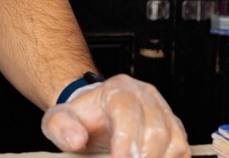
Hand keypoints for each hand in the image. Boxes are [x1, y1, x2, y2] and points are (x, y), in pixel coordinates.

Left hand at [41, 74, 189, 156]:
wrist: (94, 118)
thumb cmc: (79, 119)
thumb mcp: (58, 120)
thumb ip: (62, 128)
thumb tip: (76, 140)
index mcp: (117, 89)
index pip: (126, 111)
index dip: (125, 139)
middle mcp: (145, 96)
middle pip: (154, 128)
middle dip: (143, 156)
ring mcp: (164, 112)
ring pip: (173, 140)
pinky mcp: (175, 130)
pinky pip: (182, 150)